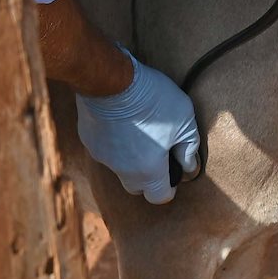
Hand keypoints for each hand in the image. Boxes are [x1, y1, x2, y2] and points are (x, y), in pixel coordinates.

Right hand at [75, 52, 200, 204]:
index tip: (173, 171)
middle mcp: (123, 171)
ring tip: (139, 130)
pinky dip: (114, 141)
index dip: (168, 188)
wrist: (112, 80)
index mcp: (148, 171)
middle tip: (157, 152)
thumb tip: (188, 165)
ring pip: (119, 167)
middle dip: (148, 176)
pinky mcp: (89, 141)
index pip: (159, 197)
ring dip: (129, 157)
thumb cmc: (153, 101)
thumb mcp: (185, 121)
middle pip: (137, 186)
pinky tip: (120, 121)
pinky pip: (104, 149)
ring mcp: (103, 157)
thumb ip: (188, 148)